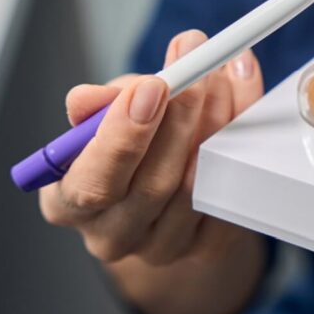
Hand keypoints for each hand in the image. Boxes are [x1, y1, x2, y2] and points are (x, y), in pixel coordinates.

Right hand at [39, 29, 262, 265]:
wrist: (157, 195)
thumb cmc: (121, 148)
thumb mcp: (99, 120)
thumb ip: (97, 107)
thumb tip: (87, 98)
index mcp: (69, 205)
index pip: (93, 182)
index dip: (125, 135)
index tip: (154, 85)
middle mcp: (113, 235)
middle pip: (155, 185)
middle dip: (182, 117)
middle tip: (199, 65)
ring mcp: (163, 247)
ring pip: (199, 184)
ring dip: (217, 119)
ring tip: (222, 71)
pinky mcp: (207, 246)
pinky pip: (231, 188)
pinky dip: (242, 135)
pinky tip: (243, 93)